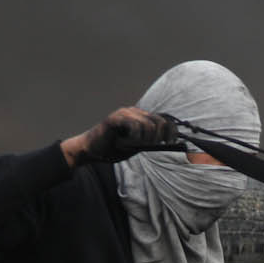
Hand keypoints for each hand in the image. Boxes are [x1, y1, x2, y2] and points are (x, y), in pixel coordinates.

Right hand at [62, 107, 176, 165]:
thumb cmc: (113, 148)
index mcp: (141, 117)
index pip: (164, 119)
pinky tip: (125, 143)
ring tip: (132, 146)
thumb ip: (150, 142)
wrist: (91, 150)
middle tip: (148, 146)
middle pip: (159, 121)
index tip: (171, 142)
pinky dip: (134, 138)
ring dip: (144, 140)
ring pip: (149, 125)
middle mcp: (135, 112)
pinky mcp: (116, 117)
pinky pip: (135, 126)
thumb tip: (169, 143)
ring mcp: (125, 113)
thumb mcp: (137, 146)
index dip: (171, 131)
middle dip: (158, 137)